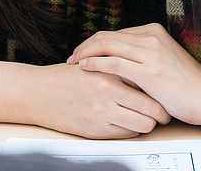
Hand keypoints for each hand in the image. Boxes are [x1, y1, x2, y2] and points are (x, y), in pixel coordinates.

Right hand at [31, 61, 171, 138]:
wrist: (37, 93)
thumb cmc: (64, 78)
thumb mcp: (93, 65)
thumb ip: (117, 68)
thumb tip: (143, 73)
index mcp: (108, 74)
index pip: (147, 86)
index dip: (160, 94)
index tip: (164, 95)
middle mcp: (106, 95)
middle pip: (150, 110)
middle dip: (160, 113)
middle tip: (163, 112)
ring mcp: (100, 115)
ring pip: (141, 125)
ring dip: (147, 123)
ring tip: (145, 118)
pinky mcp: (94, 131)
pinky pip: (125, 135)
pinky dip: (130, 129)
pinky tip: (127, 122)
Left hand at [68, 23, 200, 127]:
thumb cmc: (185, 85)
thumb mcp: (161, 60)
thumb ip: (140, 55)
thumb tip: (114, 59)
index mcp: (153, 31)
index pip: (114, 33)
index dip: (94, 42)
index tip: (81, 53)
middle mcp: (151, 37)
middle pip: (107, 36)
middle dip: (85, 46)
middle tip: (71, 57)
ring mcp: (151, 52)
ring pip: (107, 45)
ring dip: (85, 54)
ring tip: (73, 63)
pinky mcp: (149, 70)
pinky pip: (114, 62)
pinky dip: (95, 63)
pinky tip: (84, 68)